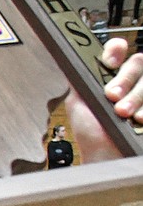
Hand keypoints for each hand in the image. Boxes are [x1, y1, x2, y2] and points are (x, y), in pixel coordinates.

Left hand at [64, 37, 142, 163]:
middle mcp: (131, 80)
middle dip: (124, 79)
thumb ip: (78, 79)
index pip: (117, 50)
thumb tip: (69, 57)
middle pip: (138, 62)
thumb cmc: (91, 132)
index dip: (115, 50)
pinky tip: (140, 119)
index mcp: (111, 75)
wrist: (103, 156)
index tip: (109, 62)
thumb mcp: (77, 102)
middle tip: (111, 97)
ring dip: (136, 96)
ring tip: (123, 114)